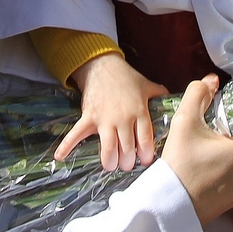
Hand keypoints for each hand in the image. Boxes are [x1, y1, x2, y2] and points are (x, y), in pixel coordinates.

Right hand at [56, 53, 167, 171]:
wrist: (102, 66)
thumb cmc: (126, 77)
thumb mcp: (146, 85)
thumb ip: (159, 94)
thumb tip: (173, 99)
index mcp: (139, 112)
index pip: (145, 140)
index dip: (145, 155)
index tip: (144, 161)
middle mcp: (123, 119)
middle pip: (127, 149)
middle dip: (127, 162)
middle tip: (127, 164)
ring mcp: (105, 119)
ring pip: (108, 148)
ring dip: (109, 161)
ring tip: (111, 165)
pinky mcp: (88, 118)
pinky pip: (76, 134)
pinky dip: (66, 146)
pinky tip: (59, 157)